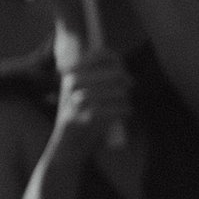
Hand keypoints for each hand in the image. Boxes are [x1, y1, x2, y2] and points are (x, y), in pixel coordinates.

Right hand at [49, 46, 133, 161]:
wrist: (68, 143)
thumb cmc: (80, 113)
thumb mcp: (81, 90)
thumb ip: (96, 76)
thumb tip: (121, 66)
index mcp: (71, 74)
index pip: (99, 56)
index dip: (115, 59)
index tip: (121, 66)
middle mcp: (71, 84)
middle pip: (112, 73)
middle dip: (124, 78)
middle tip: (129, 84)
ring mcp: (77, 102)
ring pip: (115, 91)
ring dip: (124, 96)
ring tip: (125, 100)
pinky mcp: (86, 119)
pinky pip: (115, 109)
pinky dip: (124, 110)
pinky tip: (126, 111)